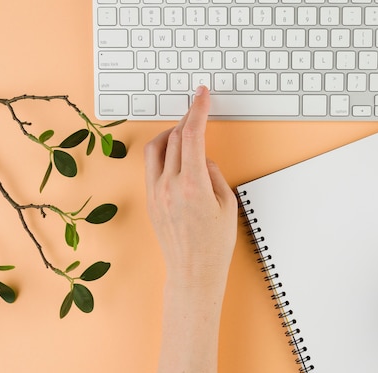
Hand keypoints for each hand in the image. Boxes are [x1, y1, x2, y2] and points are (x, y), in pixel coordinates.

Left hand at [144, 86, 236, 288]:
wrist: (193, 272)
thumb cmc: (215, 244)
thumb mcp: (228, 204)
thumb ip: (213, 174)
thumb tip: (202, 159)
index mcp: (193, 185)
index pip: (193, 136)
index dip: (198, 110)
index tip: (201, 95)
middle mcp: (169, 186)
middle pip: (175, 138)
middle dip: (188, 120)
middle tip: (199, 112)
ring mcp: (155, 193)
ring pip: (157, 148)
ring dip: (171, 134)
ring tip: (185, 133)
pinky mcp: (149, 201)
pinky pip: (151, 166)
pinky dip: (163, 153)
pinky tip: (175, 156)